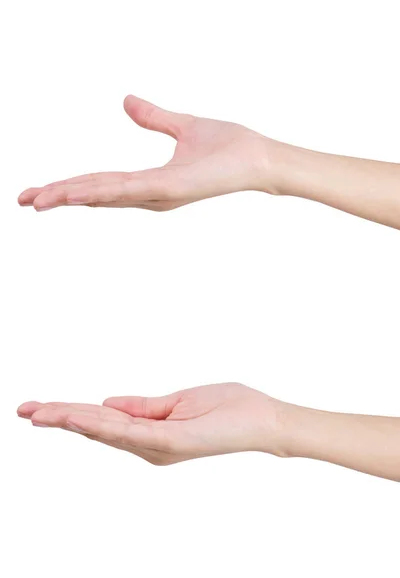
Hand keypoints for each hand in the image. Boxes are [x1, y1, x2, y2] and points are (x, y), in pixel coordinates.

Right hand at [17, 383, 287, 463]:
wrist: (264, 421)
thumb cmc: (227, 409)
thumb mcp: (176, 403)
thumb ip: (141, 406)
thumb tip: (105, 402)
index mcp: (150, 432)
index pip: (102, 420)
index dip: (70, 413)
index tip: (40, 407)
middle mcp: (149, 444)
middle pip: (96, 427)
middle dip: (59, 417)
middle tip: (23, 409)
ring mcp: (159, 444)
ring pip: (106, 429)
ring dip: (71, 418)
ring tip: (39, 411)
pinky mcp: (173, 439)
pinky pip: (132, 429)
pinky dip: (103, 422)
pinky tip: (80, 415)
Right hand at [18, 95, 281, 211]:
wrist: (260, 157)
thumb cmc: (229, 147)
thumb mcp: (182, 127)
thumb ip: (154, 118)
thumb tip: (126, 101)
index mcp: (149, 182)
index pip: (99, 182)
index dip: (68, 186)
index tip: (39, 192)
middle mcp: (150, 194)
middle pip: (95, 193)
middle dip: (58, 197)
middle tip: (24, 201)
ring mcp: (160, 194)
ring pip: (106, 194)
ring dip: (70, 196)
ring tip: (38, 200)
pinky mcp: (173, 189)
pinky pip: (131, 189)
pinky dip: (102, 191)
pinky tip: (77, 192)